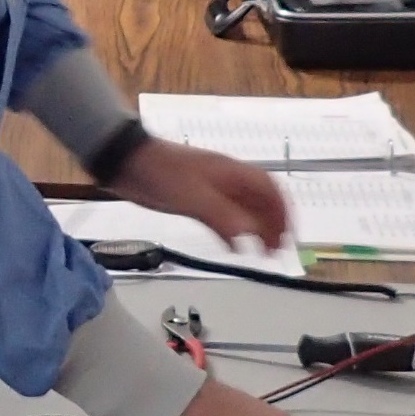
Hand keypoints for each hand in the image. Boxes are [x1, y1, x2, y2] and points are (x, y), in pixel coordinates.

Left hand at [109, 135, 288, 249]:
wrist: (126, 162)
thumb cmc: (160, 173)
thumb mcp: (192, 197)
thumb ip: (221, 216)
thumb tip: (248, 236)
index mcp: (231, 173)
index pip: (269, 190)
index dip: (283, 212)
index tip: (289, 236)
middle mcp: (226, 180)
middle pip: (259, 201)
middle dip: (272, 225)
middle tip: (277, 252)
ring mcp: (210, 190)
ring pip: (243, 210)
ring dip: (255, 230)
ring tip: (262, 254)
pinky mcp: (195, 200)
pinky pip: (222, 217)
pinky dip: (232, 232)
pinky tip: (233, 247)